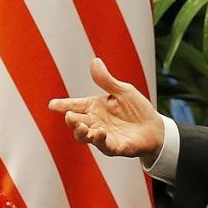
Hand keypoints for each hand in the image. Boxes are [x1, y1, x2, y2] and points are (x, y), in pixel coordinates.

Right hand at [48, 58, 163, 159]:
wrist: (155, 127)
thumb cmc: (136, 109)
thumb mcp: (122, 90)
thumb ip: (106, 80)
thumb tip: (94, 61)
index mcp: (94, 107)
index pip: (75, 105)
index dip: (62, 105)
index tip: (52, 105)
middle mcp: (95, 122)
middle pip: (76, 122)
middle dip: (71, 120)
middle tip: (69, 115)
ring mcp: (103, 136)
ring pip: (85, 136)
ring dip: (81, 132)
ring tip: (82, 127)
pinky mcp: (114, 147)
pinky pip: (104, 145)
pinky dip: (101, 140)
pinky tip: (101, 133)